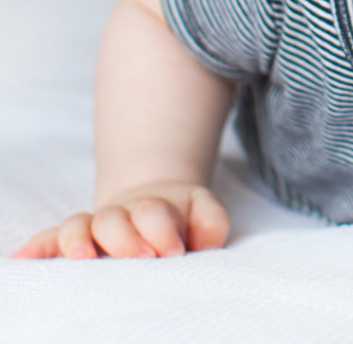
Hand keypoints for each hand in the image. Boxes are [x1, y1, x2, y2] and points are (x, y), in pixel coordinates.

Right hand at [13, 182, 229, 258]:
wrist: (153, 210)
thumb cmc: (181, 219)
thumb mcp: (204, 212)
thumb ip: (212, 222)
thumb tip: (208, 243)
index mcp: (152, 207)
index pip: (152, 213)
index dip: (163, 230)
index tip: (176, 251)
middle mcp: (118, 215)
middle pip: (113, 220)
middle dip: (125, 239)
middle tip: (143, 259)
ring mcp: (93, 229)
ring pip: (78, 226)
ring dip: (77, 241)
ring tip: (83, 259)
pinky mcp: (71, 243)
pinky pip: (48, 241)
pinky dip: (36, 249)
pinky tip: (23, 261)